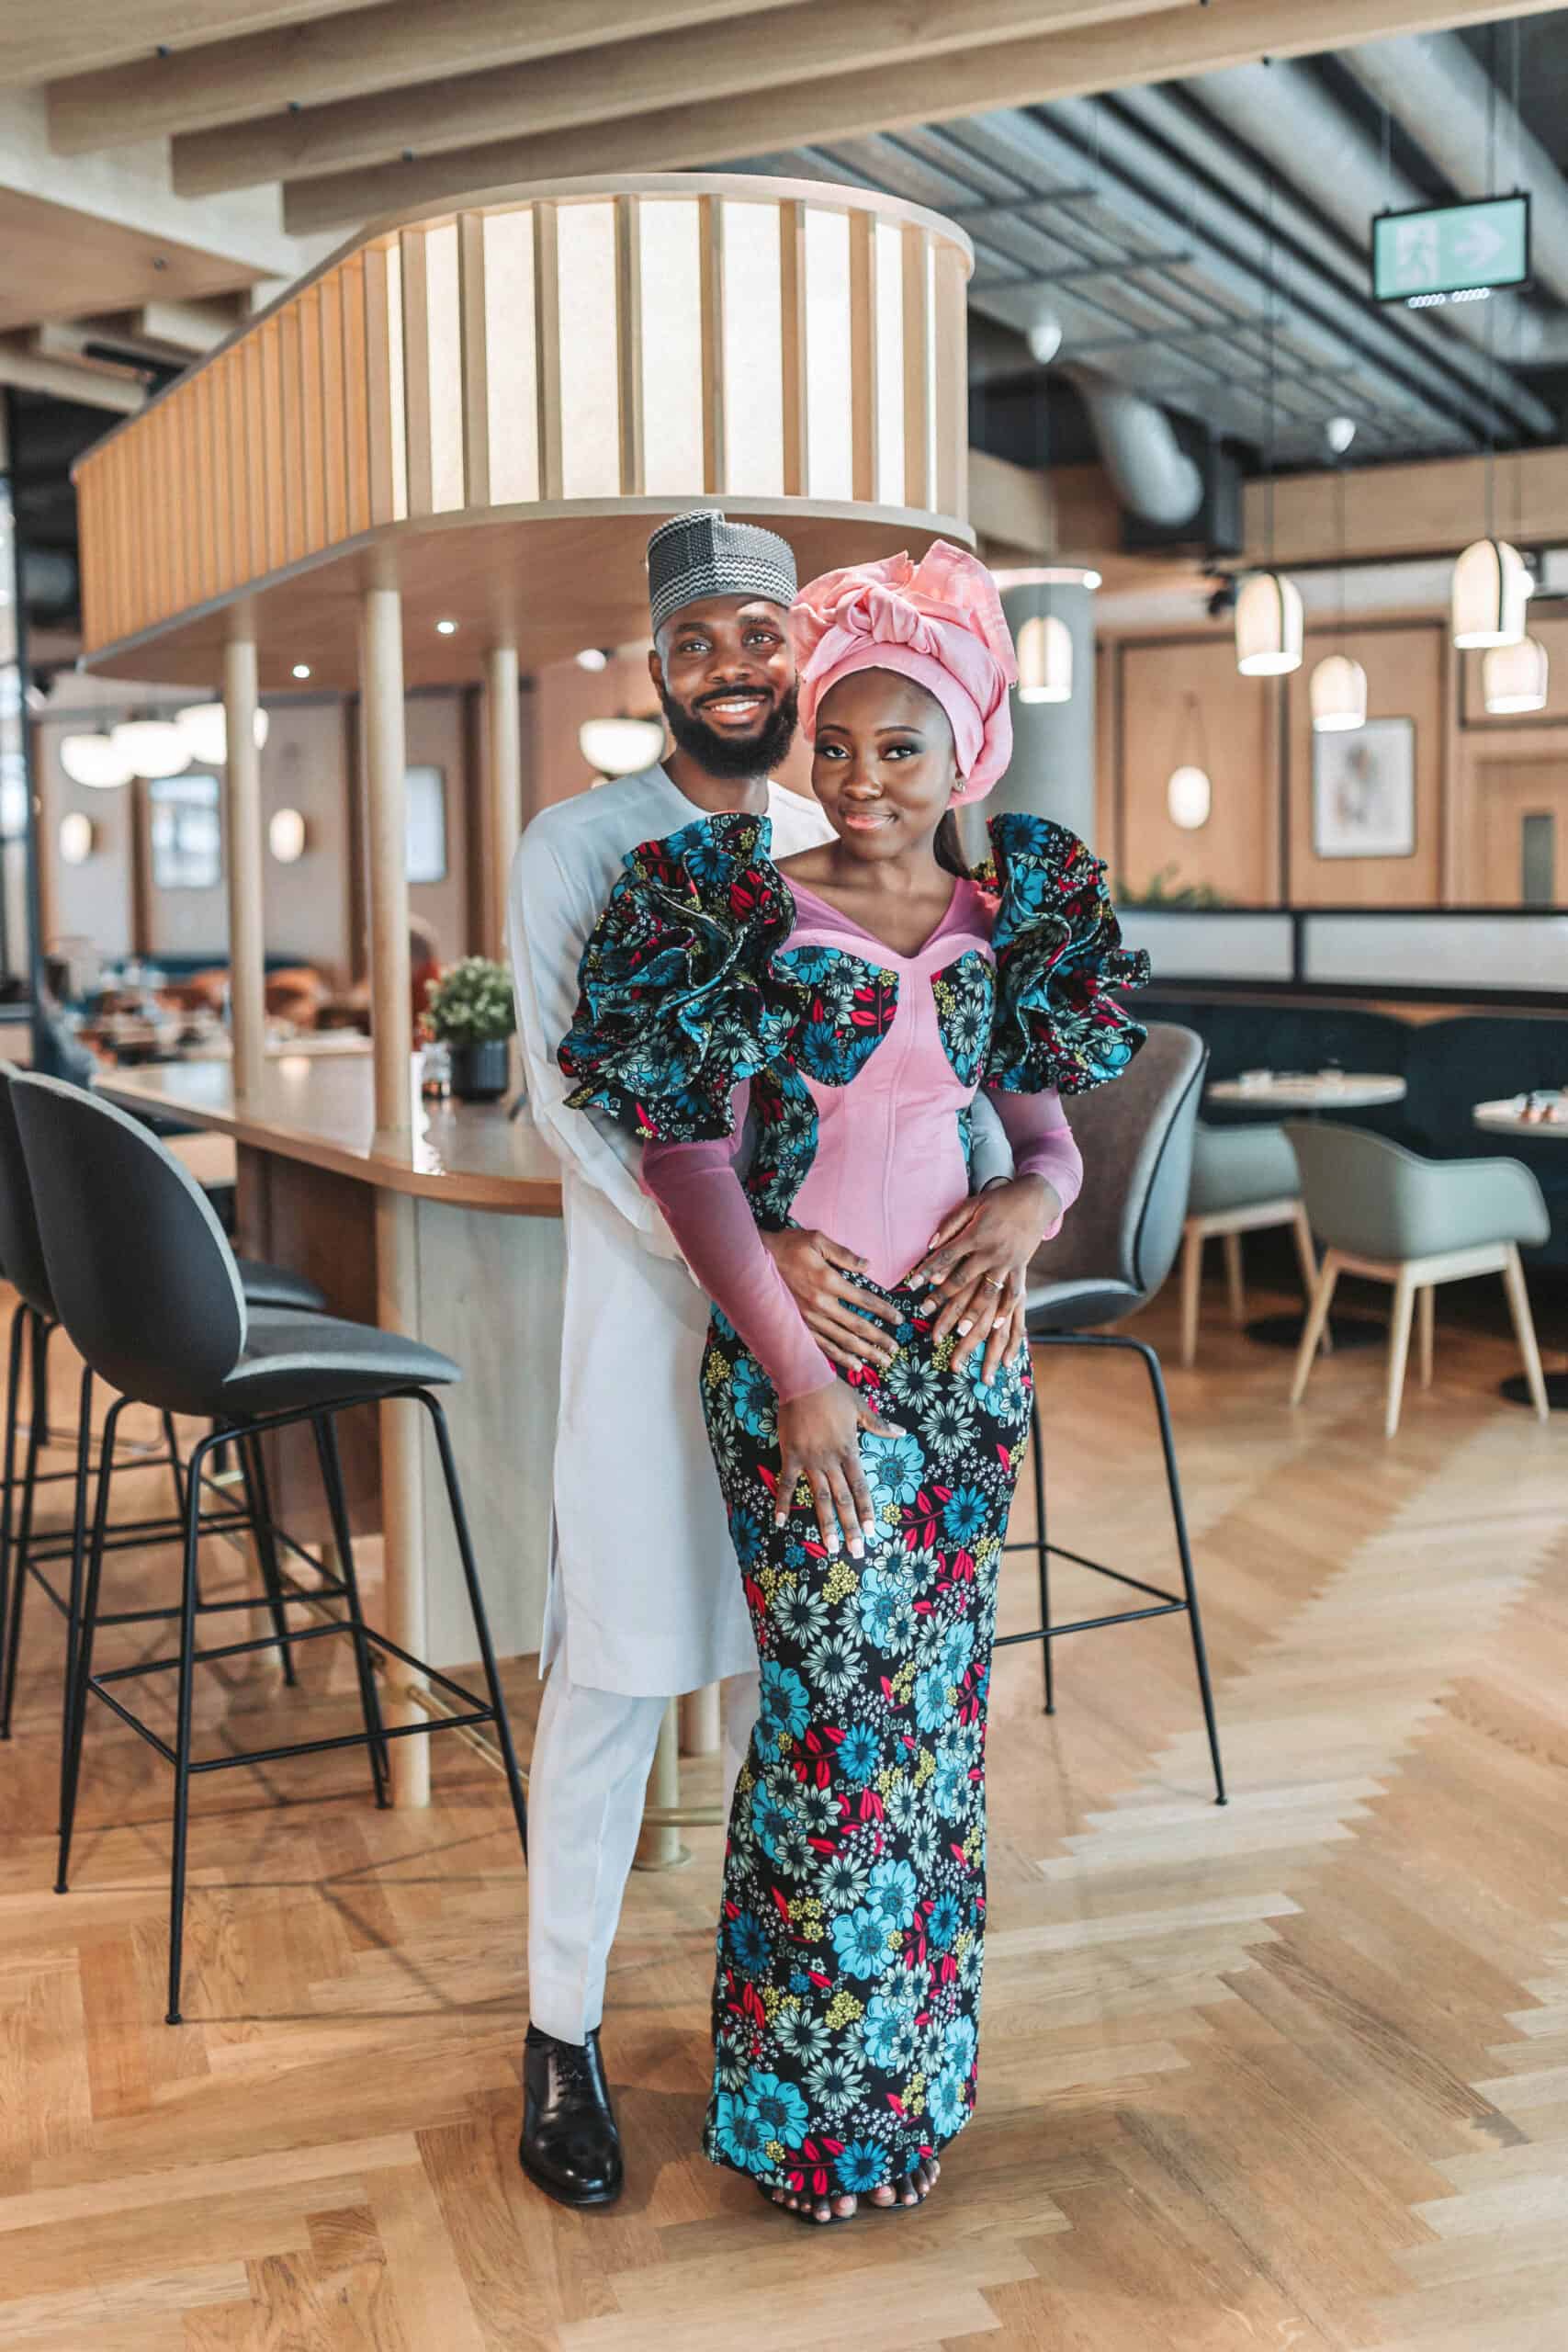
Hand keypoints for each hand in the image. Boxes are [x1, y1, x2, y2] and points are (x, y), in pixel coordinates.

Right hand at [760, 1227, 901, 1374]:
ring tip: (882, 1362)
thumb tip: (868, 1266)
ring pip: (842, 1341)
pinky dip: (840, 1358)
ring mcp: (809, 1319)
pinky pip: (823, 1347)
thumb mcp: (817, 1240)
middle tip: (895, 1350)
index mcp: (828, 1282)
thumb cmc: (788, 1247)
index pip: (864, 1300)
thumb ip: (844, 1254)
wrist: (754, 1263)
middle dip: (879, 1339)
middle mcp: (821, 1304)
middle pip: (857, 1327)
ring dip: (864, 1353)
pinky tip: (854, 1366)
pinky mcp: (799, 1327)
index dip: (884, 1311)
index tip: (899, 1320)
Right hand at [776, 1380, 893, 1556]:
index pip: (861, 1487)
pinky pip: (786, 1484)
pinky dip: (782, 1502)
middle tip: (856, 1551)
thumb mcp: (860, 1407)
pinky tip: (779, 1522)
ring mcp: (810, 1461)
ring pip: (819, 1498)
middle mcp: (832, 1461)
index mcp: (850, 1451)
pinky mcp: (791, 1456)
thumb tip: (901, 1432)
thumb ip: (879, 1424)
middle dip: (850, 1527)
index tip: (871, 1530)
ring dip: (825, 1524)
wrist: (803, 1381)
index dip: (866, 1510)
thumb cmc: (833, 1392)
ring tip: (830, 1547)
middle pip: (843, 1500)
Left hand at [904, 1177, 1057, 1382]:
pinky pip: (1014, 1292)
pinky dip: (1006, 1310)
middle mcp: (990, 1252)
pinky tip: (996, 1327)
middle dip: (943, 1301)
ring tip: (960, 1334)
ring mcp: (1007, 1262)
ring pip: (988, 1293)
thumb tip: (930, 1245)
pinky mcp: (1021, 1267)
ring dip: (973, 1314)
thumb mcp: (972, 1205)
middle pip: (962, 1281)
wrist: (1036, 1198)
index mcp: (975, 1235)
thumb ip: (950, 1225)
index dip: (927, 1270)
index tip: (911, 1285)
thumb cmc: (999, 1200)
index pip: (945, 1256)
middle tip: (927, 1318)